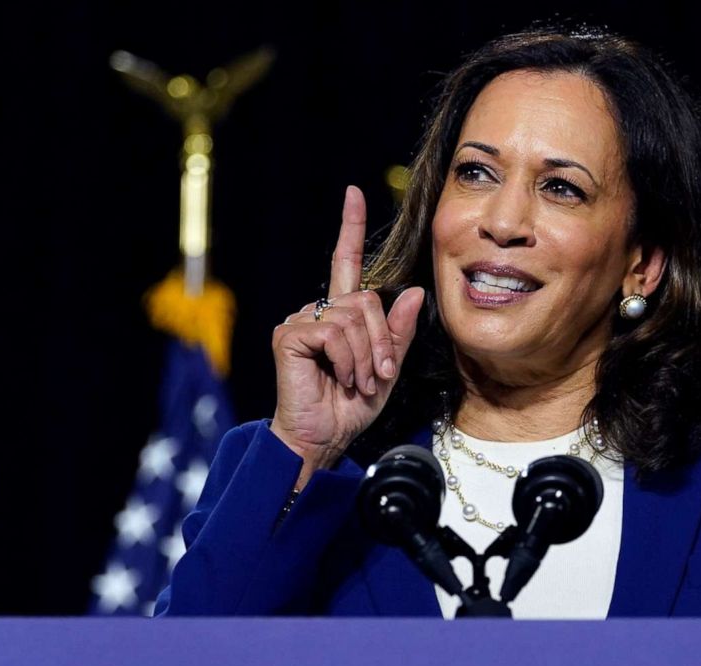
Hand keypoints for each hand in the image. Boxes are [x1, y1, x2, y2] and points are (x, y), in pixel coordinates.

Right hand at [270, 185, 423, 482]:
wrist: (323, 438)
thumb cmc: (350, 407)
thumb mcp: (387, 368)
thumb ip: (398, 332)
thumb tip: (412, 291)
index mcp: (341, 316)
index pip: (346, 263)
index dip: (350, 228)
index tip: (354, 193)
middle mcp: (318, 312)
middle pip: (366, 300)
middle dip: (381, 341)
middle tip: (377, 376)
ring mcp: (301, 321)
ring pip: (354, 317)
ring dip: (366, 356)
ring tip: (357, 382)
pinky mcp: (289, 335)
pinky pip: (334, 333)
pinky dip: (347, 360)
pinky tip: (339, 379)